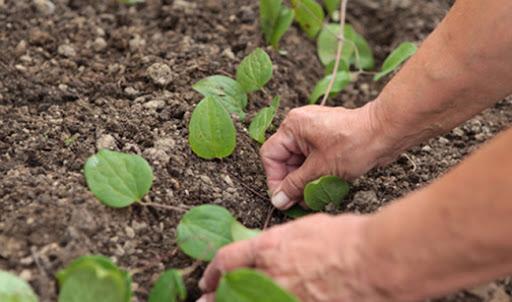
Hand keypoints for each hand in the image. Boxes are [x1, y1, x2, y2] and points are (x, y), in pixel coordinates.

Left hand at [198, 214, 391, 301]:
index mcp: (270, 249)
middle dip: (215, 298)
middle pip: (230, 291)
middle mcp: (270, 275)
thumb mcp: (306, 229)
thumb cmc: (347, 238)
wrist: (374, 259)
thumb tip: (274, 251)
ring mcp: (284, 297)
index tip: (209, 279)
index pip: (229, 260)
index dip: (214, 271)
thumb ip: (283, 242)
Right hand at [261, 103, 393, 208]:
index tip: (284, 197)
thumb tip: (278, 200)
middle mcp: (300, 125)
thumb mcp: (320, 170)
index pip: (271, 155)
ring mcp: (314, 131)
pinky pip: (313, 158)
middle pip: (285, 158)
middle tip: (299, 201)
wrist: (386, 133)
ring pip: (300, 161)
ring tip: (314, 196)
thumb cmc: (355, 144)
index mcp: (293, 126)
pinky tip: (324, 187)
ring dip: (305, 180)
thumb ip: (295, 186)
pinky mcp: (327, 138)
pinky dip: (316, 173)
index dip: (274, 178)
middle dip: (292, 181)